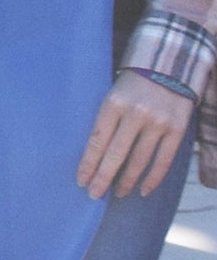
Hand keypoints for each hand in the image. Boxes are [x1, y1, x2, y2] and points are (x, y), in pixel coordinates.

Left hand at [76, 70, 192, 199]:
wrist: (169, 65)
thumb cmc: (132, 85)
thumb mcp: (112, 95)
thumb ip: (105, 121)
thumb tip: (93, 156)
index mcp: (113, 104)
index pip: (97, 141)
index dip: (89, 164)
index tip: (81, 181)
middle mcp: (136, 113)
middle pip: (116, 154)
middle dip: (103, 178)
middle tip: (94, 195)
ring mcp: (159, 122)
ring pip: (140, 160)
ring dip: (127, 181)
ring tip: (117, 193)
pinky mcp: (177, 129)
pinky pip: (164, 160)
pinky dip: (153, 178)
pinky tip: (143, 190)